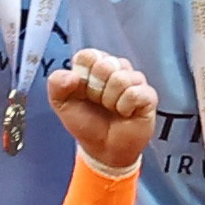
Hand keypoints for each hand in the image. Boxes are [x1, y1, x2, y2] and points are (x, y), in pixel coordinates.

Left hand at [44, 45, 157, 174]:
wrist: (104, 149)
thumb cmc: (86, 123)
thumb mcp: (61, 104)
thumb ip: (56, 85)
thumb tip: (72, 75)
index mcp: (94, 66)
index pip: (88, 55)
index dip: (82, 75)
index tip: (82, 91)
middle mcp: (116, 68)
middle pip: (104, 64)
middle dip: (96, 89)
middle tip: (98, 102)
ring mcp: (134, 80)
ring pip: (120, 79)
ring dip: (110, 101)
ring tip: (112, 109)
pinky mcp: (148, 95)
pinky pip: (134, 93)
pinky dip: (124, 108)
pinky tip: (125, 113)